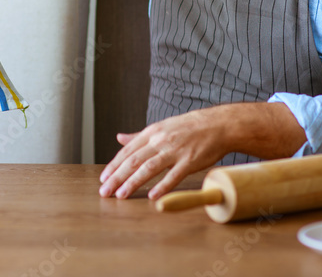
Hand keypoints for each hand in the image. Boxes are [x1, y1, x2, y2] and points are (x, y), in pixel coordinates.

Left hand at [98, 108, 226, 200]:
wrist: (218, 125)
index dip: (114, 165)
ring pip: (149, 168)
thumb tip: (119, 138)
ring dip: (133, 182)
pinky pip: (174, 175)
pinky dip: (162, 186)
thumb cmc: (189, 127)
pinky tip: (152, 196)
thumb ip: (139, 136)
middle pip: (134, 161)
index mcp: (152, 132)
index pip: (127, 151)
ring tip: (121, 195)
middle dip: (117, 177)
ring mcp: (175, 151)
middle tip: (105, 191)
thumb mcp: (161, 127)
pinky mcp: (190, 161)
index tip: (103, 178)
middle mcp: (160, 140)